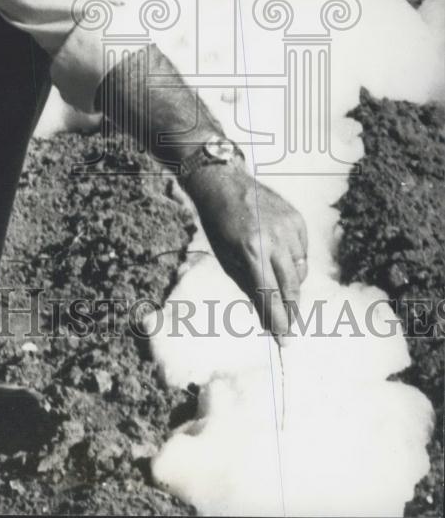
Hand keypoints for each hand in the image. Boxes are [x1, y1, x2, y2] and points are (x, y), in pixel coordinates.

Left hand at [183, 160, 307, 341]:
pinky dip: (294, 261)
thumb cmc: (220, 224)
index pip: (270, 294)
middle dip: (291, 310)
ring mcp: (289, 226)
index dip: (279, 320)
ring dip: (291, 284)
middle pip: (292, 286)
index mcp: (252, 250)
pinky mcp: (297, 219)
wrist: (224, 184)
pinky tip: (280, 257)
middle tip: (290, 326)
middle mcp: (274, 238)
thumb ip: (250, 285)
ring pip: (300, 270)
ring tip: (279, 286)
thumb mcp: (227, 258)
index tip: (284, 340)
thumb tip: (268, 315)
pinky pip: (303, 251)